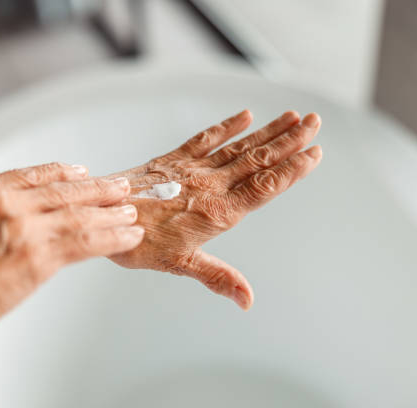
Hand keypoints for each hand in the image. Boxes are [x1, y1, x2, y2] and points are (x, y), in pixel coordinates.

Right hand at [0, 163, 143, 407]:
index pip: (29, 175)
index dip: (59, 173)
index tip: (79, 171)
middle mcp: (3, 203)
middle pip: (62, 190)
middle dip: (96, 189)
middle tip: (120, 186)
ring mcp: (24, 226)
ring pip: (79, 213)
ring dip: (110, 212)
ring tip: (132, 211)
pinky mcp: (41, 255)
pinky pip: (87, 241)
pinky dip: (113, 237)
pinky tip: (129, 236)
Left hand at [108, 110, 321, 309]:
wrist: (102, 215)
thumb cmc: (139, 243)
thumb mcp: (181, 264)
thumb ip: (218, 277)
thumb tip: (248, 300)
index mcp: (216, 212)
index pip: (263, 187)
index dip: (291, 170)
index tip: (314, 153)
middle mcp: (209, 186)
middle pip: (257, 160)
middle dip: (289, 141)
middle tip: (315, 122)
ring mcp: (192, 169)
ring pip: (238, 147)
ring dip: (268, 131)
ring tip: (292, 116)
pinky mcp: (174, 159)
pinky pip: (205, 139)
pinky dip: (227, 127)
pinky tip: (246, 116)